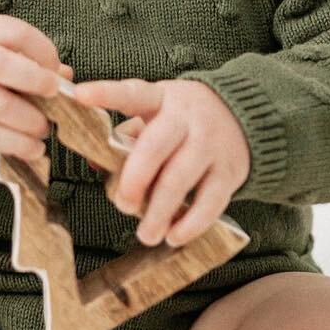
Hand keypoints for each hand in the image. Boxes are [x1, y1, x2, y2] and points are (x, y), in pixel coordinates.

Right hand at [0, 17, 73, 163]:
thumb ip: (25, 58)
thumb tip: (65, 76)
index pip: (12, 31)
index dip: (41, 49)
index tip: (55, 69)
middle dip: (33, 80)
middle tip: (53, 94)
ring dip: (26, 119)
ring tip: (44, 128)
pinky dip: (15, 144)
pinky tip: (33, 149)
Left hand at [70, 77, 251, 248]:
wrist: (248, 115)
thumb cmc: (186, 119)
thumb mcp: (157, 113)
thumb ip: (127, 135)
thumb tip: (94, 162)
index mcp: (161, 98)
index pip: (132, 94)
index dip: (106, 94)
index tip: (81, 95)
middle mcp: (186, 118)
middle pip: (155, 147)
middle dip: (134, 180)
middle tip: (123, 205)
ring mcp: (211, 144)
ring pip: (180, 179)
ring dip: (159, 212)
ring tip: (145, 234)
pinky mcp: (230, 171)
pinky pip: (210, 202)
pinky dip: (191, 223)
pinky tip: (174, 236)